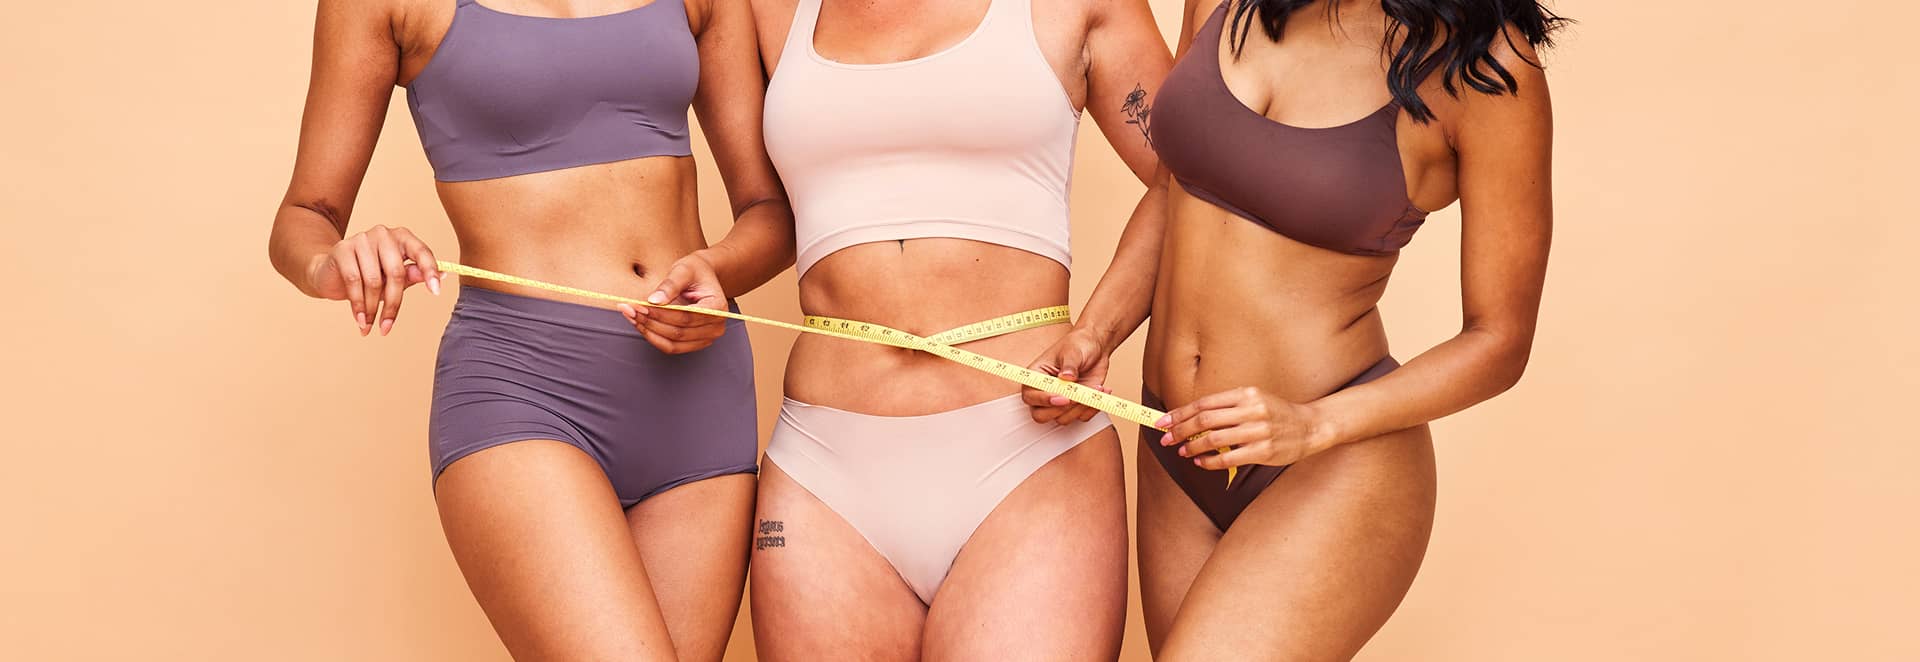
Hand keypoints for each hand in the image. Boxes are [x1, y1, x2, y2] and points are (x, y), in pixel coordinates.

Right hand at [307, 225, 439, 335]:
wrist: (330, 273)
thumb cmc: (368, 275)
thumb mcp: (392, 278)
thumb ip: (412, 276)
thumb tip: (442, 276)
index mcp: (402, 237)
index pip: (421, 252)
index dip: (430, 271)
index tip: (436, 292)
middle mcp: (383, 234)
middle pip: (396, 273)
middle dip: (393, 304)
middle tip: (387, 327)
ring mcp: (362, 239)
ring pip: (374, 280)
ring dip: (372, 309)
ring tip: (369, 325)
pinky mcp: (343, 249)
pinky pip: (354, 280)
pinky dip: (358, 305)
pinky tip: (360, 320)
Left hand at [618, 252, 728, 353]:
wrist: (702, 276)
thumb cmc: (695, 271)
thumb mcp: (683, 270)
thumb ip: (670, 285)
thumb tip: (654, 300)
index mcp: (717, 307)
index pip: (686, 317)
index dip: (661, 314)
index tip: (640, 306)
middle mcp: (716, 326)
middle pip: (678, 333)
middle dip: (650, 322)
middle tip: (629, 309)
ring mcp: (707, 338)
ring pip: (673, 344)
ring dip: (648, 332)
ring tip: (631, 316)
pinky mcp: (695, 343)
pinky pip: (672, 347)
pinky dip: (653, 336)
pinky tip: (640, 323)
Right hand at [1020, 326, 1113, 424]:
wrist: (1096, 347)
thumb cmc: (1078, 344)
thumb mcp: (1072, 351)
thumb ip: (1069, 365)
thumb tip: (1067, 377)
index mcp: (1036, 376)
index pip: (1030, 396)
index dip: (1044, 400)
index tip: (1063, 397)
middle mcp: (1045, 392)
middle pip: (1041, 415)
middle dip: (1061, 410)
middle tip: (1078, 397)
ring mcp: (1060, 401)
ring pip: (1063, 419)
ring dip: (1080, 408)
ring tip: (1095, 389)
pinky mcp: (1076, 407)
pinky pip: (1081, 417)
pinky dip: (1093, 407)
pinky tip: (1101, 390)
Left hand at [1156, 387, 1329, 470]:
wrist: (1310, 427)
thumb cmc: (1276, 413)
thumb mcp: (1254, 399)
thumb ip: (1227, 406)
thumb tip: (1191, 417)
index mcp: (1246, 393)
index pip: (1204, 403)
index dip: (1180, 413)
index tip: (1163, 422)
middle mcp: (1251, 410)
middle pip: (1205, 420)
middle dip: (1180, 430)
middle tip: (1166, 439)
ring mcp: (1258, 431)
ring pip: (1214, 440)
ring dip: (1192, 447)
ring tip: (1182, 451)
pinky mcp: (1263, 451)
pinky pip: (1229, 458)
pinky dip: (1210, 462)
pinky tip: (1201, 463)